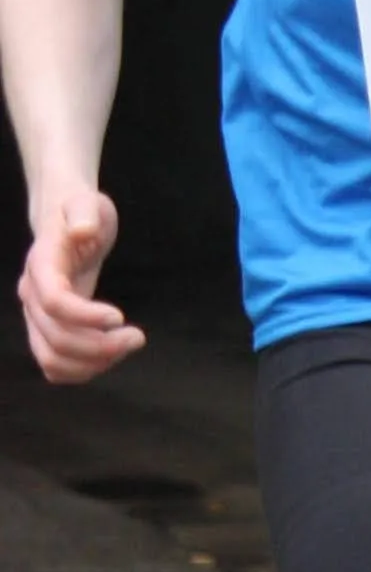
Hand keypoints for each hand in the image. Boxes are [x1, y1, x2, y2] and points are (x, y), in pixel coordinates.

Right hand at [18, 191, 145, 382]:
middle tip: (137, 337)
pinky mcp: (47, 329)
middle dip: (100, 345)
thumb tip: (83, 231)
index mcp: (41, 266)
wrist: (65, 224)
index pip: (53, 301)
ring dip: (92, 363)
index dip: (84, 316)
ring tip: (127, 345)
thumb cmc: (80, 211)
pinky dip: (83, 369)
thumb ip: (85, 212)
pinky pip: (55, 365)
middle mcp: (32, 296)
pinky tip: (111, 354)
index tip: (119, 316)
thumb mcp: (87, 201)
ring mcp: (36, 316)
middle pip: (55, 338)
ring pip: (52, 359)